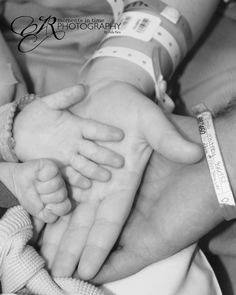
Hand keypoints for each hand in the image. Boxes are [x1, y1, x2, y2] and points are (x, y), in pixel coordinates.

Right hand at [10, 159, 70, 222]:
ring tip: (37, 185)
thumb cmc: (30, 198)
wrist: (17, 183)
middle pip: (61, 195)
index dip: (52, 208)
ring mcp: (59, 175)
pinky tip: (37, 176)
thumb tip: (51, 211)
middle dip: (45, 197)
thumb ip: (49, 216)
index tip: (44, 206)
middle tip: (38, 194)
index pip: (65, 207)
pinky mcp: (52, 165)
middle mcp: (63, 187)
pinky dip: (41, 176)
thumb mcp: (39, 213)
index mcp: (63, 199)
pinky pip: (51, 172)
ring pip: (56, 184)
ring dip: (42, 187)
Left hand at [13, 85, 123, 186]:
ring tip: (105, 177)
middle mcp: (76, 143)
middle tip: (120, 162)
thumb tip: (83, 88)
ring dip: (94, 170)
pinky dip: (77, 180)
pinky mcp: (58, 166)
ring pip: (84, 163)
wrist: (19, 132)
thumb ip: (65, 97)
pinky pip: (69, 174)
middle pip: (93, 150)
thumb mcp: (49, 103)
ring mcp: (68, 156)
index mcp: (77, 126)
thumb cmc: (36, 116)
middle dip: (106, 156)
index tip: (120, 135)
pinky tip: (86, 185)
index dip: (107, 132)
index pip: (95, 129)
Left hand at [40, 82, 201, 279]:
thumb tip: (195, 153)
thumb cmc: (135, 107)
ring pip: (69, 207)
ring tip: (45, 254)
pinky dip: (50, 202)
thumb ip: (169, 140)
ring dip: (57, 229)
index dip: (100, 244)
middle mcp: (103, 182)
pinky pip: (58, 186)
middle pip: (86, 220)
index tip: (87, 269)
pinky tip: (39, 218)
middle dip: (72, 245)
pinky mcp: (70, 159)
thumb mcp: (153, 122)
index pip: (111, 219)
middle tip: (58, 272)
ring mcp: (85, 172)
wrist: (112, 91)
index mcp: (124, 181)